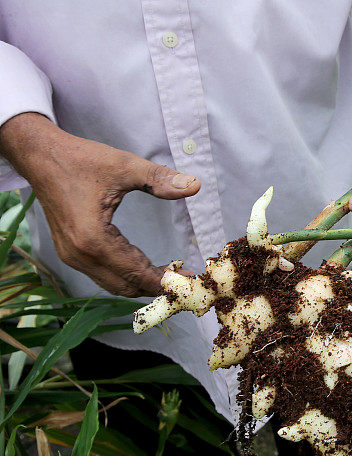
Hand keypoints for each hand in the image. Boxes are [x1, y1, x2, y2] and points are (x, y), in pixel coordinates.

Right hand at [0, 113, 199, 296]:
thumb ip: (159, 179)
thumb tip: (194, 185)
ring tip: (169, 274)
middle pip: (125, 285)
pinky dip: (125, 275)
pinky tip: (144, 266)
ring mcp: (71, 256)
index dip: (164, 280)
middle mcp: (79, 254)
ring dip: (140, 282)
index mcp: (93, 238)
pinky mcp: (69, 252)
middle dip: (156, 286)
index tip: (189, 280)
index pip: (135, 272)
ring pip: (113, 283)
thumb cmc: (80, 160)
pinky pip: (102, 274)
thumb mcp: (125, 166)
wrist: (40, 156)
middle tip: (183, 279)